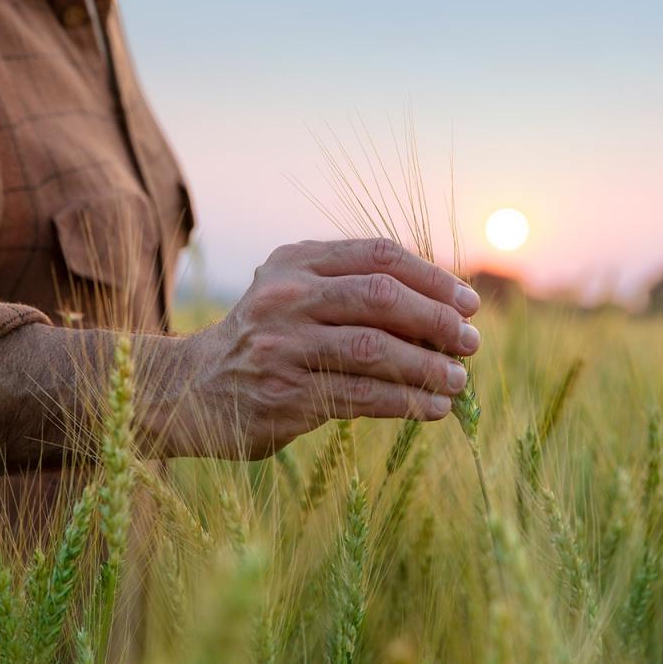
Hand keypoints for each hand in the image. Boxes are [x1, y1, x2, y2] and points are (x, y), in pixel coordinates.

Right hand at [164, 238, 481, 458]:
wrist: (191, 389)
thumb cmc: (264, 341)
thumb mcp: (293, 294)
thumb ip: (350, 288)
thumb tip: (442, 308)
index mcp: (295, 262)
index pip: (378, 255)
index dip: (432, 277)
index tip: (469, 303)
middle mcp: (286, 297)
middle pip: (381, 297)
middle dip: (437, 320)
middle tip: (471, 342)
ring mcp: (282, 346)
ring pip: (376, 350)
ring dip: (428, 366)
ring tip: (458, 380)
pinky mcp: (284, 395)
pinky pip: (362, 396)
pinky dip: (406, 402)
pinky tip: (433, 408)